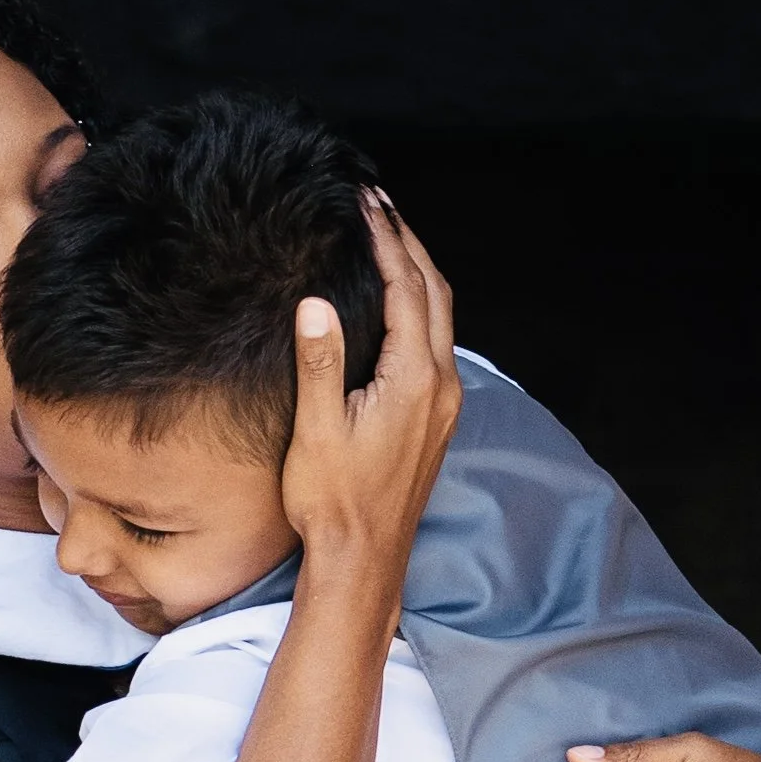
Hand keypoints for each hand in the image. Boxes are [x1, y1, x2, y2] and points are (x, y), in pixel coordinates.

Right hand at [279, 195, 460, 601]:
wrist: (364, 560)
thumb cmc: (334, 502)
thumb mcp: (317, 431)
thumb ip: (319, 363)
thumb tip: (315, 303)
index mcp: (414, 381)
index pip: (406, 289)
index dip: (386, 240)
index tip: (366, 201)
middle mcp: (441, 387)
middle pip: (434, 293)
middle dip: (408, 243)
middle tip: (379, 203)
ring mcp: (445, 405)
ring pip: (441, 318)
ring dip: (417, 273)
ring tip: (390, 237)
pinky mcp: (437, 420)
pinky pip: (437, 344)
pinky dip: (420, 307)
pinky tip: (401, 303)